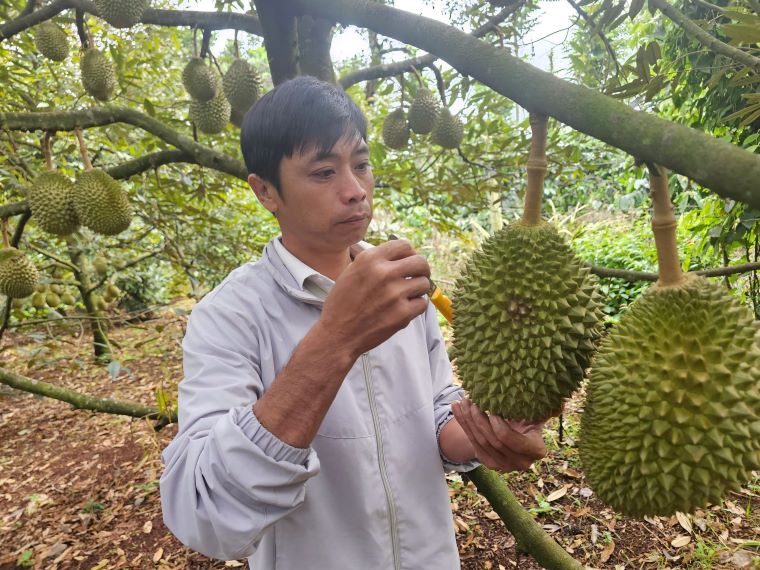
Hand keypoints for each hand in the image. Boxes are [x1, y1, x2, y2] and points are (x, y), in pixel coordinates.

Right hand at [319, 239, 430, 357]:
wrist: (337, 334)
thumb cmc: (343, 303)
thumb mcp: (352, 272)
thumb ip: (375, 261)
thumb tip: (401, 255)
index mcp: (370, 259)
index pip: (404, 245)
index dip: (410, 253)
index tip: (408, 261)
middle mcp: (384, 273)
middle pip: (420, 262)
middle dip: (422, 269)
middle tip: (417, 277)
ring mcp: (395, 294)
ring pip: (424, 284)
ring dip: (418, 290)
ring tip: (406, 296)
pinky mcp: (402, 314)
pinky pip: (422, 303)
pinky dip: (416, 306)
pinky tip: (404, 309)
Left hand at [451, 398, 545, 471]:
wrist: (513, 430)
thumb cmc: (528, 417)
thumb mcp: (537, 413)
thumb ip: (547, 408)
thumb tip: (560, 402)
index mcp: (536, 450)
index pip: (512, 440)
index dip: (499, 426)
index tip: (492, 409)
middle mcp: (521, 462)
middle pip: (493, 440)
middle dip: (479, 419)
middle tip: (472, 399)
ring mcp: (503, 466)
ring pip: (480, 441)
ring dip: (468, 420)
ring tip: (463, 401)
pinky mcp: (489, 463)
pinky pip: (473, 443)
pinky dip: (463, 424)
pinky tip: (456, 408)